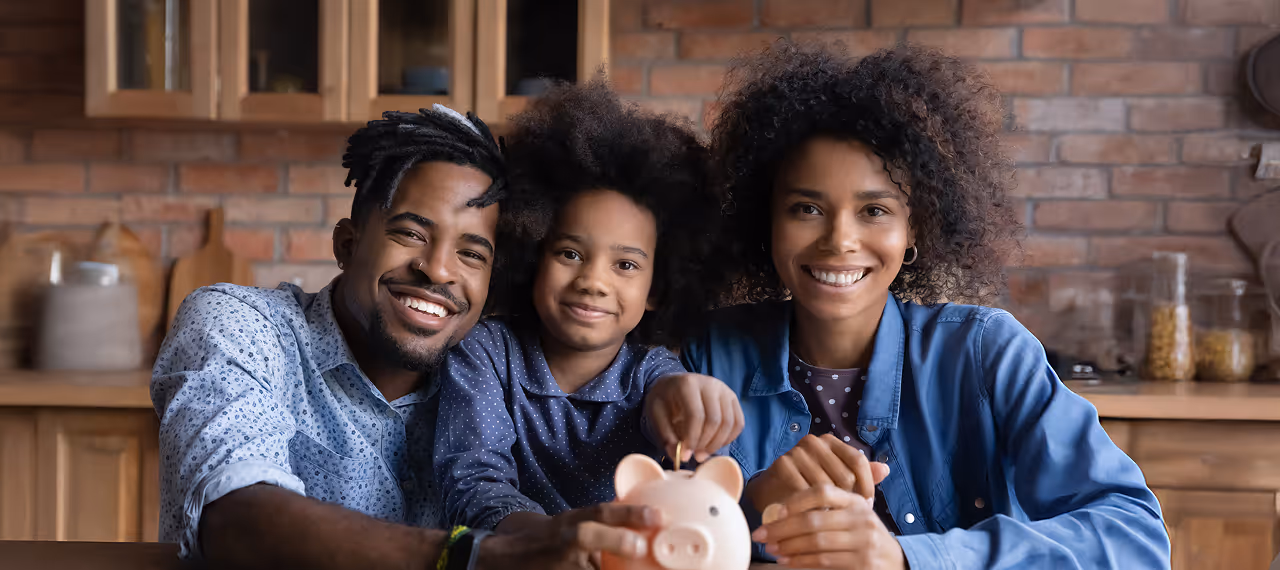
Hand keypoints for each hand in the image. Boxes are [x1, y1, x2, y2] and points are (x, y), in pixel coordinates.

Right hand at [476, 503, 662, 569]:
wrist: (502, 558)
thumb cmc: (545, 541)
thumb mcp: (570, 525)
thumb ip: (600, 527)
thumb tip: (642, 527)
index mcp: (570, 522)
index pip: (601, 512)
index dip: (629, 512)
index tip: (658, 516)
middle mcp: (563, 539)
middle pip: (589, 536)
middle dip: (616, 540)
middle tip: (640, 545)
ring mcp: (558, 563)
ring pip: (588, 566)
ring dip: (607, 566)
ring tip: (627, 566)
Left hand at [644, 373, 744, 462]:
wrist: (674, 384)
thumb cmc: (664, 400)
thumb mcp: (656, 414)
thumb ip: (666, 435)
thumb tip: (678, 456)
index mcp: (688, 383)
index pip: (696, 415)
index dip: (692, 438)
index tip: (684, 455)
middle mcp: (710, 383)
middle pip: (715, 420)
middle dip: (705, 443)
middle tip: (694, 456)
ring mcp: (724, 390)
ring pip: (729, 423)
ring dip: (717, 444)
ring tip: (702, 452)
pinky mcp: (732, 398)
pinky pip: (738, 423)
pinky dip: (728, 438)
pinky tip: (713, 444)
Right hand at [746, 434, 889, 509]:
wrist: (772, 491)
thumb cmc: (810, 484)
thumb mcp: (837, 478)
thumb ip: (861, 474)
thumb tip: (886, 469)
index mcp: (831, 441)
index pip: (858, 460)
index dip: (866, 485)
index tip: (868, 506)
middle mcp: (814, 441)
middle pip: (844, 475)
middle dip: (848, 500)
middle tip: (847, 517)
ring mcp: (796, 451)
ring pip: (826, 486)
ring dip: (830, 508)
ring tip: (831, 521)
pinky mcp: (782, 464)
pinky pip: (805, 492)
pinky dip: (811, 509)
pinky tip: (813, 519)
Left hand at [752, 485, 905, 569]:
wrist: (896, 562)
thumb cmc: (863, 536)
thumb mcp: (852, 516)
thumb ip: (825, 510)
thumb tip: (779, 511)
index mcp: (855, 501)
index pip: (822, 492)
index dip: (795, 500)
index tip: (775, 511)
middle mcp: (861, 518)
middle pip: (813, 520)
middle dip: (782, 529)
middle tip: (761, 534)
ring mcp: (864, 542)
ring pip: (816, 542)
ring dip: (788, 547)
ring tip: (771, 549)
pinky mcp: (863, 564)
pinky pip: (823, 561)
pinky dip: (801, 561)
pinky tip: (787, 561)